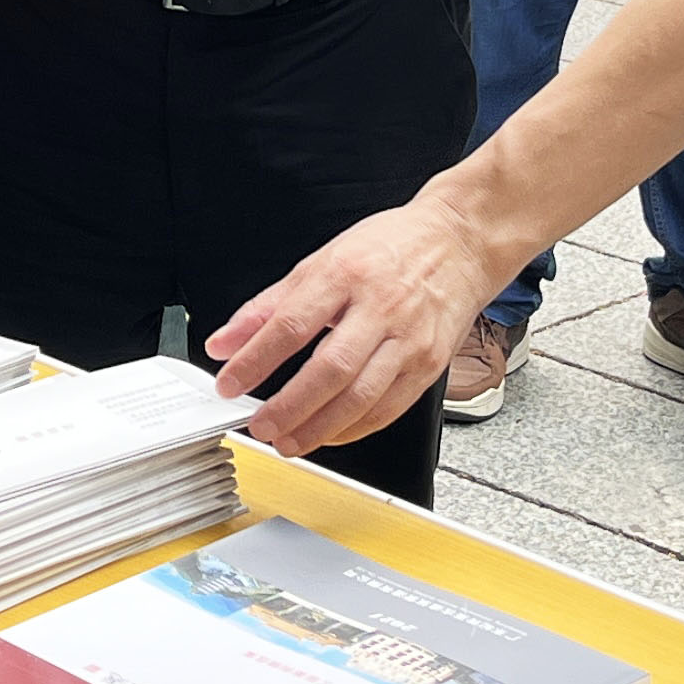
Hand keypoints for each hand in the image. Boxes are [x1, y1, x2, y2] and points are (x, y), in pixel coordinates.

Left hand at [202, 188, 508, 454]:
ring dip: (319, 427)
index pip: (292, 325)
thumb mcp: (321, 261)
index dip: (255, 360)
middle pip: (329, 368)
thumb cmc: (390, 249)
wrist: (459, 243)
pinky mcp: (429, 364)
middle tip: (260, 426)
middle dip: (289, 406)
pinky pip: (388, 408)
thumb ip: (268, 306)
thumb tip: (223, 343)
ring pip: (361, 396)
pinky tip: (329, 434)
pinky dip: (354, 428)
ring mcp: (409, 339)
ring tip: (288, 440)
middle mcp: (380, 308)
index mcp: (346, 274)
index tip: (229, 383)